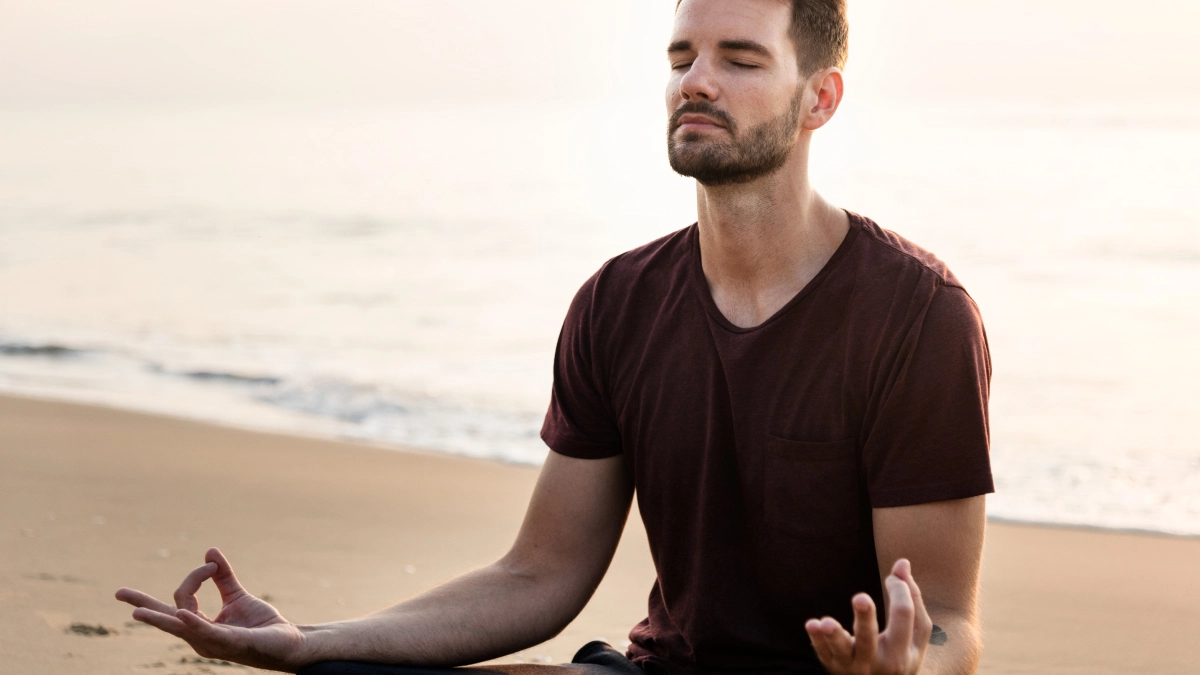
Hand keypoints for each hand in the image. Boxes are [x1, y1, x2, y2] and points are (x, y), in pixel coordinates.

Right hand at [115, 547, 307, 671]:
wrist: (288, 641)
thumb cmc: (260, 625)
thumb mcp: (238, 596)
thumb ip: (223, 577)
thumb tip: (209, 552)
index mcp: (199, 625)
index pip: (177, 602)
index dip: (194, 576)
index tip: (212, 565)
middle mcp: (200, 636)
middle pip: (167, 618)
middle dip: (144, 605)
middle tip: (118, 592)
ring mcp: (212, 642)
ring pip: (181, 627)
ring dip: (159, 619)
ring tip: (137, 613)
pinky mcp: (230, 642)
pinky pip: (207, 632)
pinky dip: (193, 623)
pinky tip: (182, 615)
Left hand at [805, 558, 932, 674]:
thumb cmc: (902, 652)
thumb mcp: (916, 633)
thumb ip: (912, 598)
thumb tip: (902, 563)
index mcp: (902, 652)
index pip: (903, 614)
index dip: (899, 589)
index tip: (893, 578)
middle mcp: (878, 663)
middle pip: (870, 637)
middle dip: (864, 618)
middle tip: (859, 598)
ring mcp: (854, 667)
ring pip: (842, 650)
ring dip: (833, 635)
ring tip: (823, 622)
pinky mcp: (834, 667)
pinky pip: (823, 653)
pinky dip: (817, 640)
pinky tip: (811, 624)